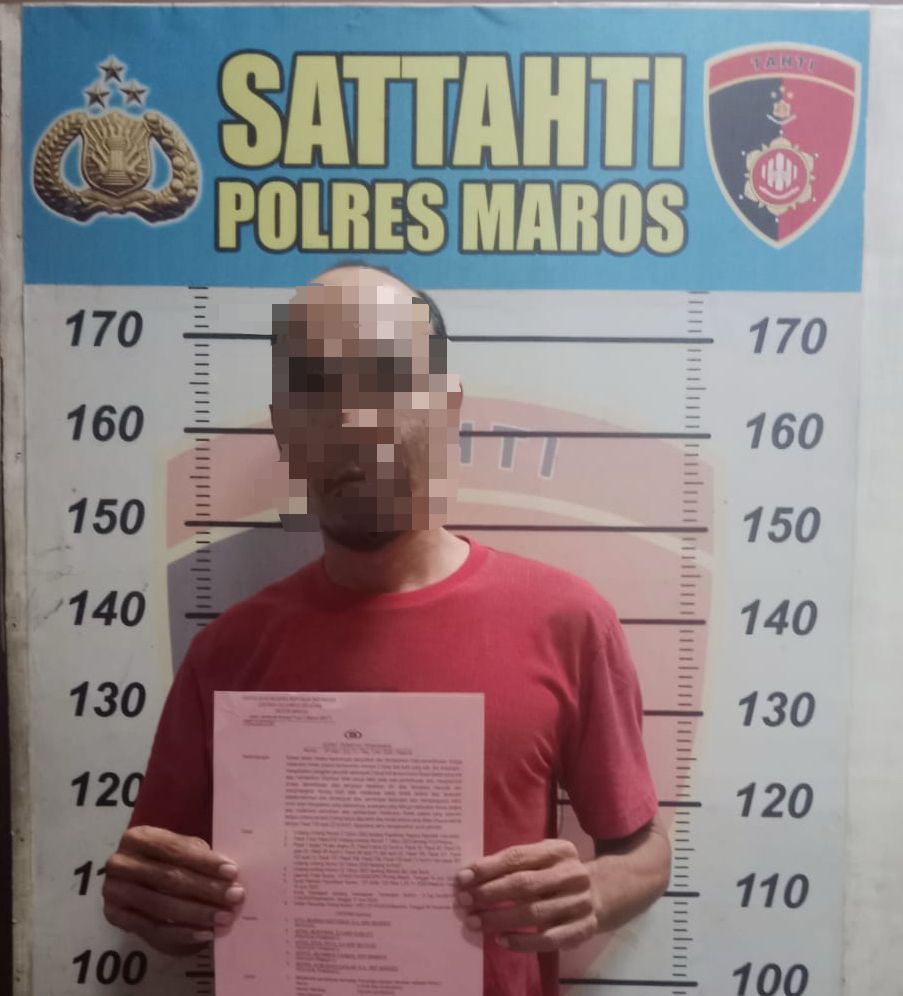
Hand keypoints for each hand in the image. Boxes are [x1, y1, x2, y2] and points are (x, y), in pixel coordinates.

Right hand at [102, 826, 244, 954]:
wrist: (132, 874)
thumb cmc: (166, 856)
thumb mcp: (180, 846)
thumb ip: (199, 856)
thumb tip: (229, 875)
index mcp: (138, 837)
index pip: (176, 850)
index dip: (205, 862)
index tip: (232, 872)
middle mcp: (121, 863)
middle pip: (169, 879)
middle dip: (206, 890)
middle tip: (235, 897)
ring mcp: (114, 891)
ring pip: (161, 906)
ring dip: (197, 914)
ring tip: (224, 918)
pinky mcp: (114, 916)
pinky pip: (152, 929)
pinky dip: (181, 933)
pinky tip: (203, 934)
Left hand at [454, 839, 598, 952]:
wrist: (602, 893)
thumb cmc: (557, 873)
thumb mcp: (542, 858)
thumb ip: (513, 864)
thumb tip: (470, 876)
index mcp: (559, 850)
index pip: (518, 857)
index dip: (488, 867)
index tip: (462, 877)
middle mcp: (572, 874)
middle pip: (523, 884)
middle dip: (489, 893)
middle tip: (463, 901)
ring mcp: (579, 903)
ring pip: (533, 913)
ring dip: (498, 919)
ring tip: (473, 922)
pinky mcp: (582, 929)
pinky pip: (547, 939)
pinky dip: (521, 941)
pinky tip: (500, 940)